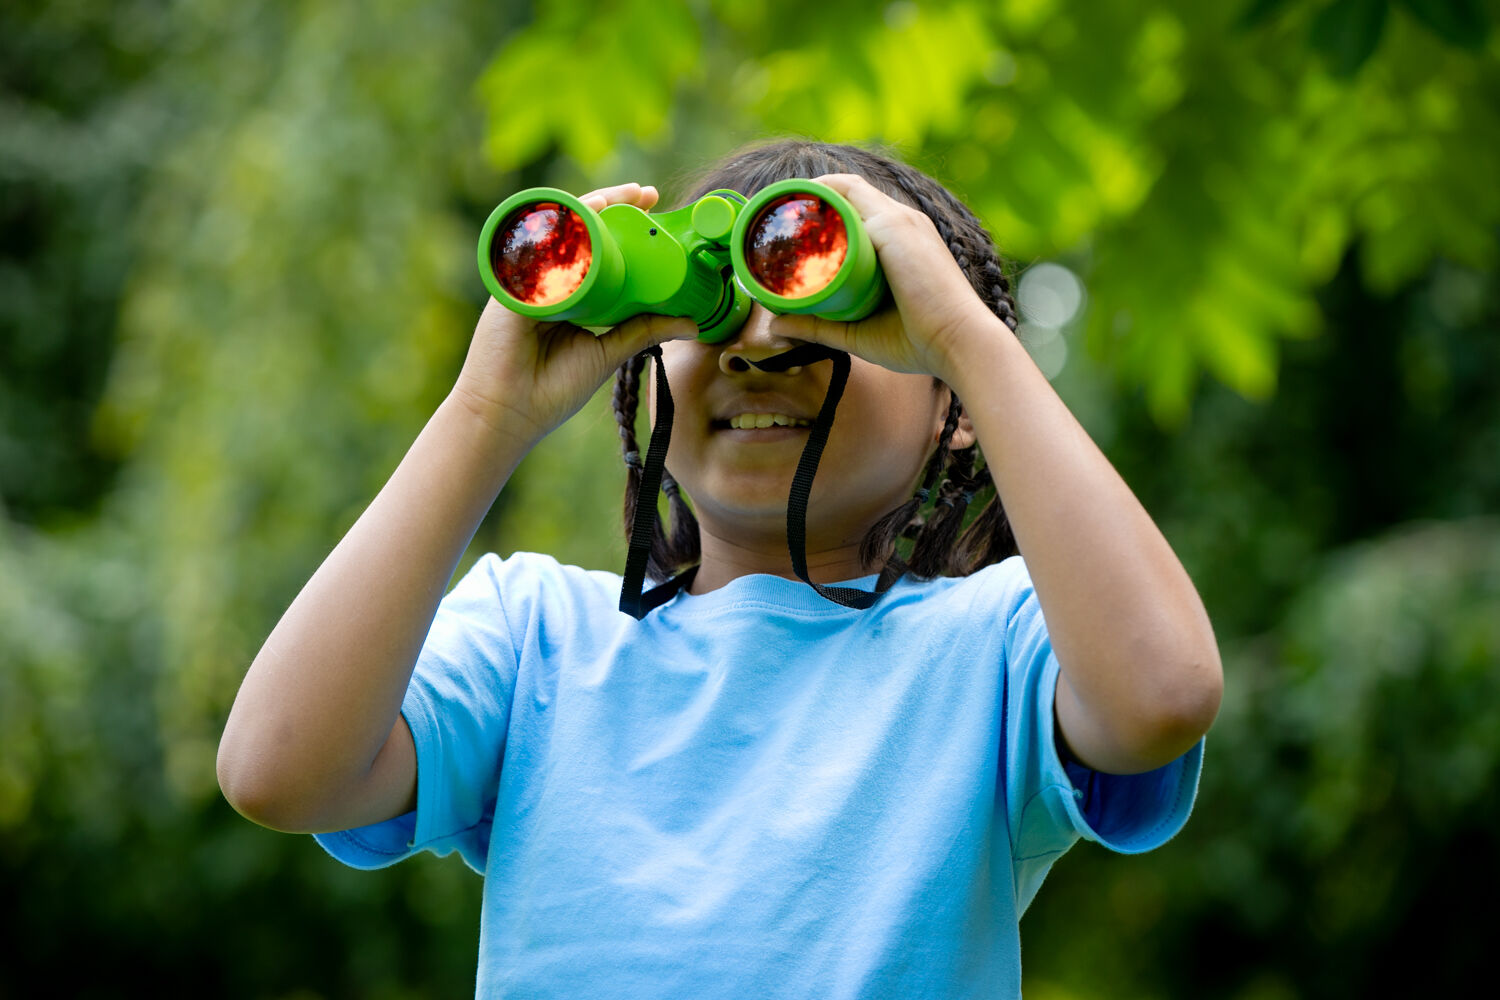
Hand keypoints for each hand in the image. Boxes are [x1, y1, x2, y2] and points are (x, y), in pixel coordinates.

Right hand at [453, 182, 697, 445]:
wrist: (508, 414)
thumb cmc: (552, 389)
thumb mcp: (609, 353)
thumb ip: (644, 332)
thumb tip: (692, 323)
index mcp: (569, 292)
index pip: (598, 247)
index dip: (624, 225)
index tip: (653, 207)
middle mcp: (547, 279)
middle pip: (579, 231)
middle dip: (612, 204)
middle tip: (646, 193)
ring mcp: (526, 279)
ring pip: (558, 231)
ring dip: (590, 206)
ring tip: (623, 195)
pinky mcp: (510, 286)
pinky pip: (534, 247)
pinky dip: (557, 227)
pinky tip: (582, 212)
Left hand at [767, 173, 1004, 382]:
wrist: (960, 344)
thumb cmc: (920, 343)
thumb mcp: (856, 332)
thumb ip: (818, 326)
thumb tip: (775, 326)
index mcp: (901, 240)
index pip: (856, 208)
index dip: (821, 209)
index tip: (788, 224)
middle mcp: (902, 221)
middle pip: (846, 191)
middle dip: (808, 197)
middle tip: (772, 217)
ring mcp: (898, 220)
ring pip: (844, 189)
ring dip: (808, 193)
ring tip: (776, 207)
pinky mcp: (893, 228)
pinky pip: (847, 198)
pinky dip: (818, 196)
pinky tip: (794, 205)